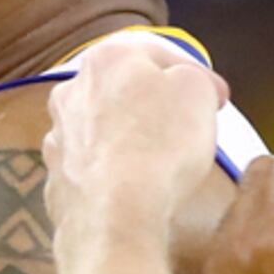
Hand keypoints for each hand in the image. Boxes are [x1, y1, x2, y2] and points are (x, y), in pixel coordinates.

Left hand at [44, 32, 228, 248]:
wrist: (116, 217)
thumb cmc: (160, 146)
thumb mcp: (198, 91)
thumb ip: (194, 77)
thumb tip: (189, 84)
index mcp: (107, 58)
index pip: (159, 55)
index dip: (195, 75)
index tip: (217, 98)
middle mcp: (71, 92)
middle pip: (124, 91)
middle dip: (155, 105)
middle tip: (188, 126)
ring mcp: (58, 138)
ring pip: (103, 129)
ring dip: (129, 138)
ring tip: (161, 162)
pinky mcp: (56, 181)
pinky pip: (92, 169)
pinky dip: (111, 174)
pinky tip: (133, 189)